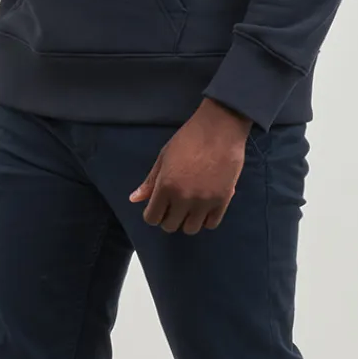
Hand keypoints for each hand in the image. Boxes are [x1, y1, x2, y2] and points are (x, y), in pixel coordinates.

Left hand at [129, 98, 253, 233]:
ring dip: (187, 221)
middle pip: (170, 226)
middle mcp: (184, 198)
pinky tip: (204, 208)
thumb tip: (134, 199)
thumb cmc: (189, 139)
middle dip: (168, 218)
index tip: (158, 207)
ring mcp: (204, 201)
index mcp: (165, 186)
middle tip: (173, 207)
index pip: (152, 218)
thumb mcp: (163, 157)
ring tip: (190, 208)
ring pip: (191, 229)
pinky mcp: (223, 200)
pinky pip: (211, 224)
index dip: (153, 214)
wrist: (220, 128)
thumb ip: (150, 182)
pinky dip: (205, 219)